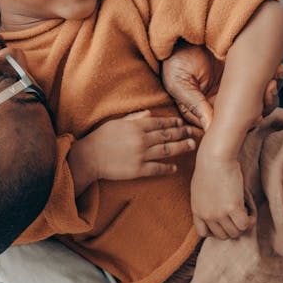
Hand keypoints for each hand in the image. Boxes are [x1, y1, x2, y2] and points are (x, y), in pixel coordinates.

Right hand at [68, 111, 195, 186]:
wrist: (89, 157)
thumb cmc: (100, 138)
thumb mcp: (116, 122)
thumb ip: (134, 117)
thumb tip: (149, 113)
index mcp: (135, 126)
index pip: (160, 123)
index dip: (173, 123)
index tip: (182, 123)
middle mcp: (141, 140)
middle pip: (167, 135)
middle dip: (182, 133)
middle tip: (193, 132)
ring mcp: (141, 155)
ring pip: (167, 150)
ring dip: (181, 147)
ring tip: (190, 145)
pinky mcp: (138, 170)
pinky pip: (157, 168)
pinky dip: (167, 167)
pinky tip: (175, 167)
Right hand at [162, 43, 282, 128]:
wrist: (186, 33)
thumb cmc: (177, 60)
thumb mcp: (179, 83)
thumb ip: (194, 105)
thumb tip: (210, 128)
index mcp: (206, 112)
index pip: (227, 127)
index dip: (244, 124)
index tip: (255, 116)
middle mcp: (223, 104)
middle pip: (249, 118)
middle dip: (264, 106)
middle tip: (268, 89)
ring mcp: (236, 91)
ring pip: (261, 103)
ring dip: (272, 92)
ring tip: (275, 75)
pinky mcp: (247, 76)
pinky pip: (265, 83)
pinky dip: (275, 78)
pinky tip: (277, 68)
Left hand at [190, 152, 255, 239]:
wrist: (214, 159)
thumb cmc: (208, 168)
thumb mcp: (199, 190)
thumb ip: (205, 203)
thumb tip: (216, 209)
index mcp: (196, 210)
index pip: (203, 233)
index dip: (215, 230)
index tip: (224, 222)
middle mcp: (206, 215)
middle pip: (222, 235)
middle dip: (232, 227)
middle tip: (238, 214)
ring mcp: (219, 213)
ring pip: (235, 232)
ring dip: (242, 223)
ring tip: (245, 209)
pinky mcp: (232, 208)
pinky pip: (244, 225)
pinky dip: (250, 220)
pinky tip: (250, 210)